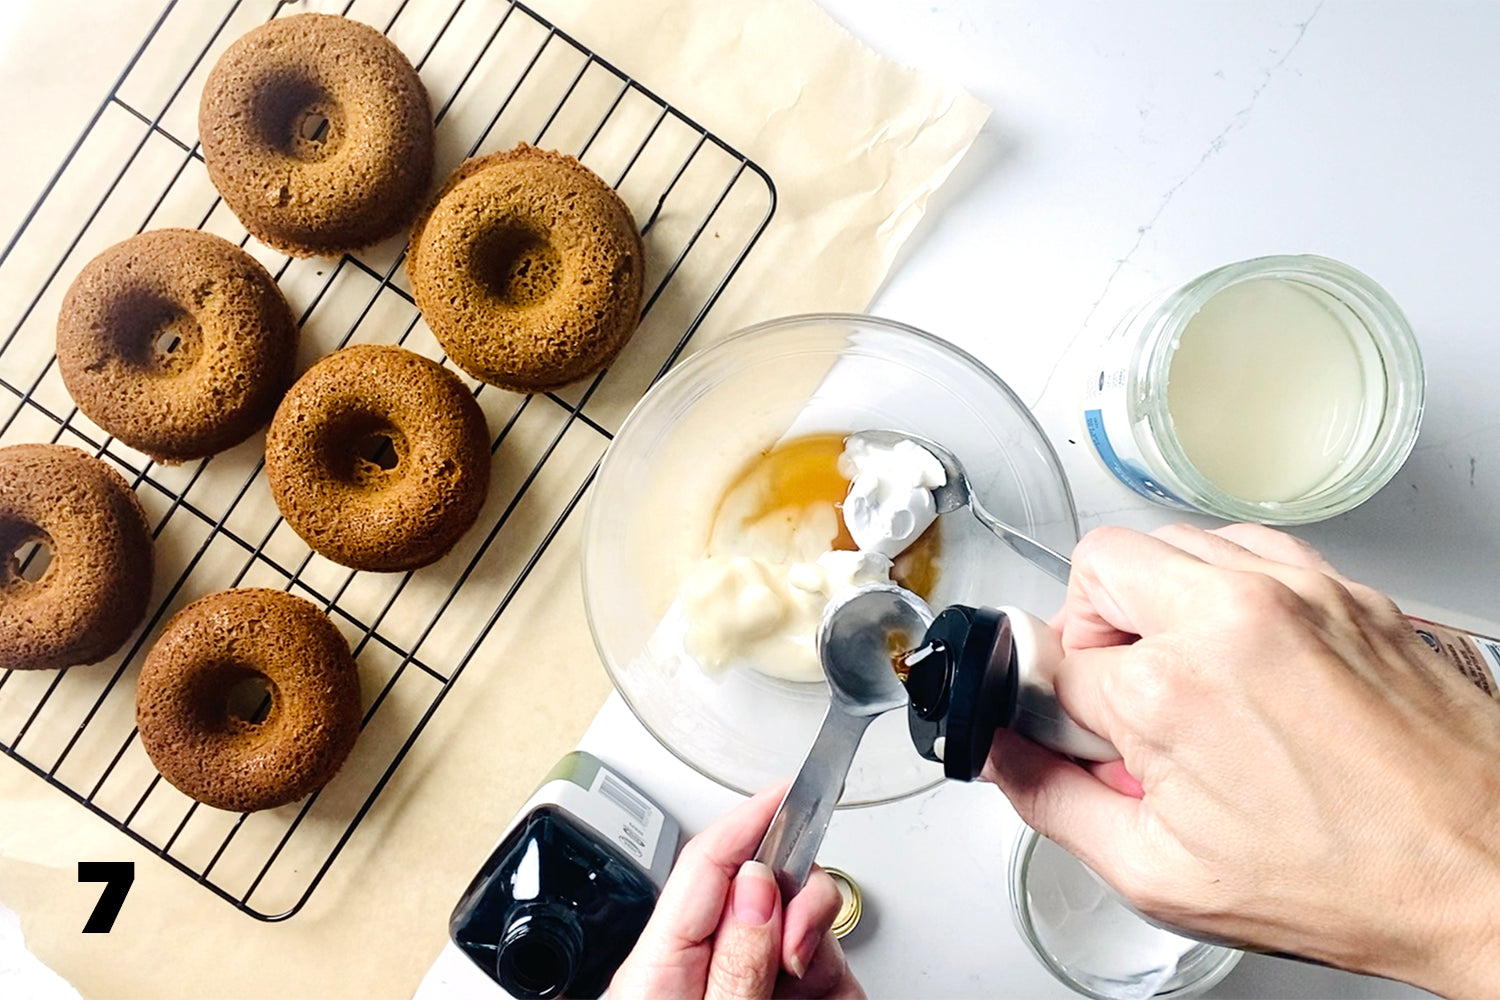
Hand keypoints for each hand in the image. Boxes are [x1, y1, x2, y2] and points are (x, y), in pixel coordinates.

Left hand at [610, 782, 864, 999]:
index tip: (790, 789)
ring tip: (804, 983)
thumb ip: (734, 961)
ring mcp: (736, 982)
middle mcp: (696, 968)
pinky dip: (825, 969)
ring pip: (792, 918)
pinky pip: (812, 960)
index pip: (704, 864)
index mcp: (658, 968)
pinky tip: (814, 994)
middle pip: (756, 882)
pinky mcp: (775, 998)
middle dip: (797, 894)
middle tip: (799, 945)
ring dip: (816, 937)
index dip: (750, 817)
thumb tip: (758, 886)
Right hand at [984, 523, 1499, 999]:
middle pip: (1097, 568)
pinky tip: (1241, 649)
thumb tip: (1003, 753)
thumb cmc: (1354, 880)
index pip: (1050, 659)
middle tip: (1122, 692)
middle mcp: (1227, 616)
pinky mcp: (1343, 587)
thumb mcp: (1162, 875)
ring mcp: (1293, 590)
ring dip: (1156, 600)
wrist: (1491, 867)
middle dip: (1091, 629)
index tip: (1076, 727)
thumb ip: (1053, 800)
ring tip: (1186, 673)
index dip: (1054, 705)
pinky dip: (1224, 585)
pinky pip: (1245, 545)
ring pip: (1169, 542)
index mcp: (1169, 689)